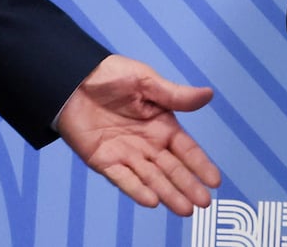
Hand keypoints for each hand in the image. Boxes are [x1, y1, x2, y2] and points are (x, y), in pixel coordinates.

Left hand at [58, 54, 221, 215]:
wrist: (71, 79)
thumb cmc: (110, 75)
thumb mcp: (146, 80)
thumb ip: (175, 95)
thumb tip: (208, 94)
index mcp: (161, 124)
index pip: (186, 149)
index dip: (200, 164)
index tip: (215, 180)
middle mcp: (147, 143)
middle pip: (172, 169)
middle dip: (188, 186)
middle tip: (203, 203)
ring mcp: (127, 154)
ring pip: (151, 178)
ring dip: (168, 194)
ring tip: (184, 209)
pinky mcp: (105, 161)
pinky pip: (123, 178)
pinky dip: (136, 189)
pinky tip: (152, 200)